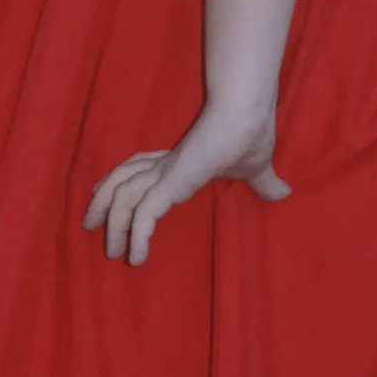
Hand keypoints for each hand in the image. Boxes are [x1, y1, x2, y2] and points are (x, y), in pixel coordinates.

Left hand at [83, 104, 290, 266]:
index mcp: (179, 158)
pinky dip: (136, 237)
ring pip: (123, 198)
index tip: (107, 200)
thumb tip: (285, 193)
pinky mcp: (171, 183)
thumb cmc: (250, 134)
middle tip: (91, 227)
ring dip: (114, 226)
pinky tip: (136, 257)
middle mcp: (166, 164)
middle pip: (121, 180)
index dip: (121, 181)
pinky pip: (143, 214)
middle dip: (102, 203)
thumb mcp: (256, 167)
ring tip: (113, 252)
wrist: (247, 118)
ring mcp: (165, 173)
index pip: (139, 167)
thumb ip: (263, 182)